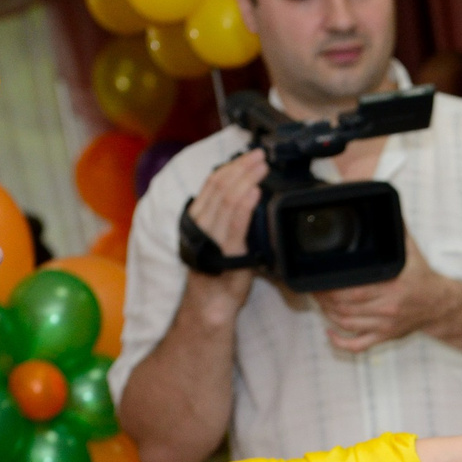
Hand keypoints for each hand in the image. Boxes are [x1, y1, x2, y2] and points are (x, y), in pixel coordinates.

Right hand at [187, 151, 267, 303]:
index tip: (248, 156)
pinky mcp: (226, 252)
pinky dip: (245, 204)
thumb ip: (228, 219)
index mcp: (199, 218)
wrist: (211, 305)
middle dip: (241, 167)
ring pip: (227, 199)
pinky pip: (235, 223)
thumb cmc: (219, 273)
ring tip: (261, 167)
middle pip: (220, 186)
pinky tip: (256, 191)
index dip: (231, 166)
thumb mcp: (220, 239)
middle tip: (259, 156)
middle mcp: (201, 224)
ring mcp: (212, 237)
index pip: (212, 183)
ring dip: (246, 179)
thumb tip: (246, 195)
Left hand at [319, 235, 451, 353]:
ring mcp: (385, 324)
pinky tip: (330, 333)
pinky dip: (341, 342)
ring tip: (320, 302)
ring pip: (347, 323)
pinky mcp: (385, 336)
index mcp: (392, 286)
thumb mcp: (410, 249)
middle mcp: (388, 307)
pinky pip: (359, 345)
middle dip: (325, 298)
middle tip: (314, 289)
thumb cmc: (421, 276)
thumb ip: (396, 229)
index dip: (332, 286)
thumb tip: (386, 206)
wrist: (439, 304)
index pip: (353, 289)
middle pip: (345, 306)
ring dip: (328, 314)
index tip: (320, 278)